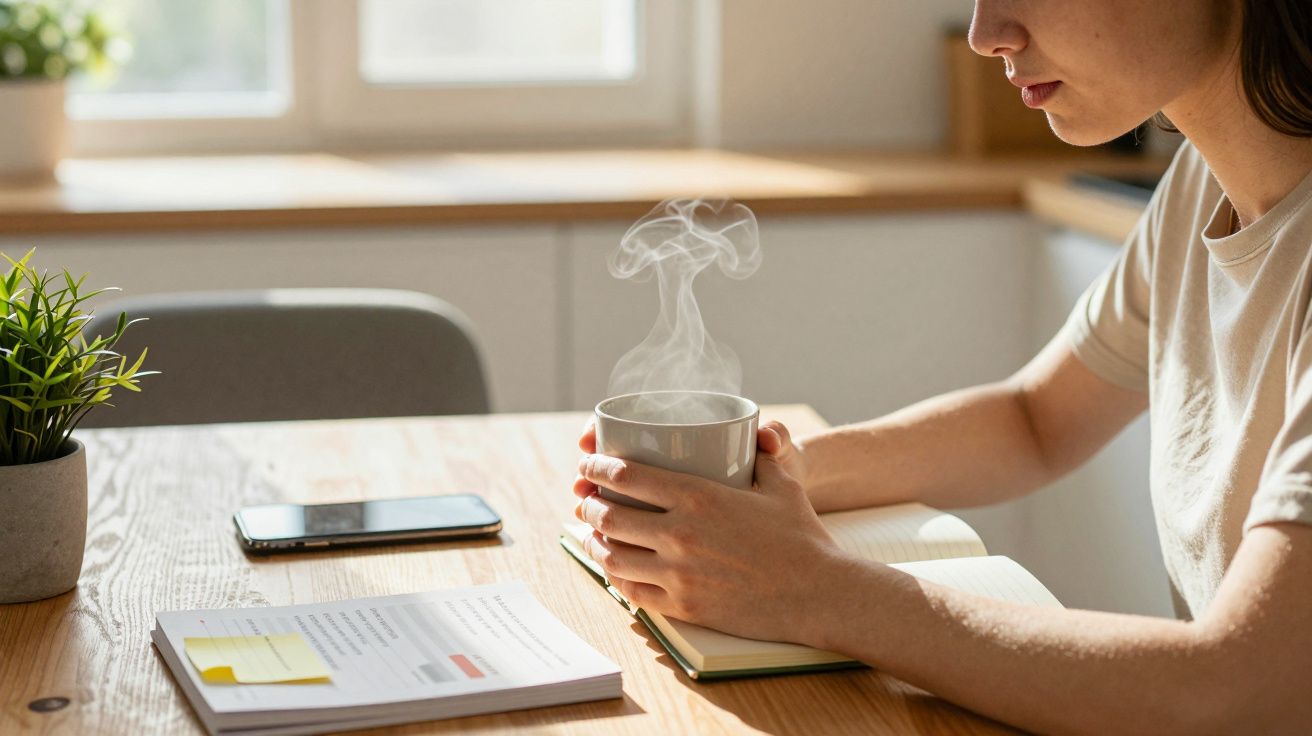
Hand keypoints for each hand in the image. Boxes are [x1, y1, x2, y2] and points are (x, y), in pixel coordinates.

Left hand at [571, 424, 844, 645]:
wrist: (818, 593)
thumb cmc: (801, 537)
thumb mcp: (780, 484)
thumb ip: (760, 457)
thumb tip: (753, 438)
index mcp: (699, 496)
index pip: (626, 476)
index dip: (596, 468)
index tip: (588, 464)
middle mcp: (680, 534)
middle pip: (610, 515)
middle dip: (590, 503)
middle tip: (586, 498)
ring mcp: (679, 574)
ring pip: (613, 554)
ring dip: (593, 540)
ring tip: (590, 532)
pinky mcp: (684, 606)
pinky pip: (632, 590)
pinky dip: (614, 575)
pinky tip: (612, 566)